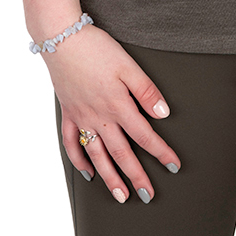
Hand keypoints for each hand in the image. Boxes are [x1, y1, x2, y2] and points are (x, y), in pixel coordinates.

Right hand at [43, 24, 180, 202]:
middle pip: (122, 154)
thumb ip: (146, 91)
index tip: (173, 166)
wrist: (62, 39)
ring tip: (121, 196)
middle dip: (137, 176)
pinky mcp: (67, 113)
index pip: (144, 135)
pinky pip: (71, 143)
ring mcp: (81, 117)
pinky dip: (79, 161)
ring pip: (97, 155)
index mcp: (118, 106)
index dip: (160, 152)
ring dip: (110, 178)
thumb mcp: (128, 65)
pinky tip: (88, 173)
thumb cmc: (97, 49)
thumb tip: (163, 114)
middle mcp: (99, 117)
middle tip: (148, 195)